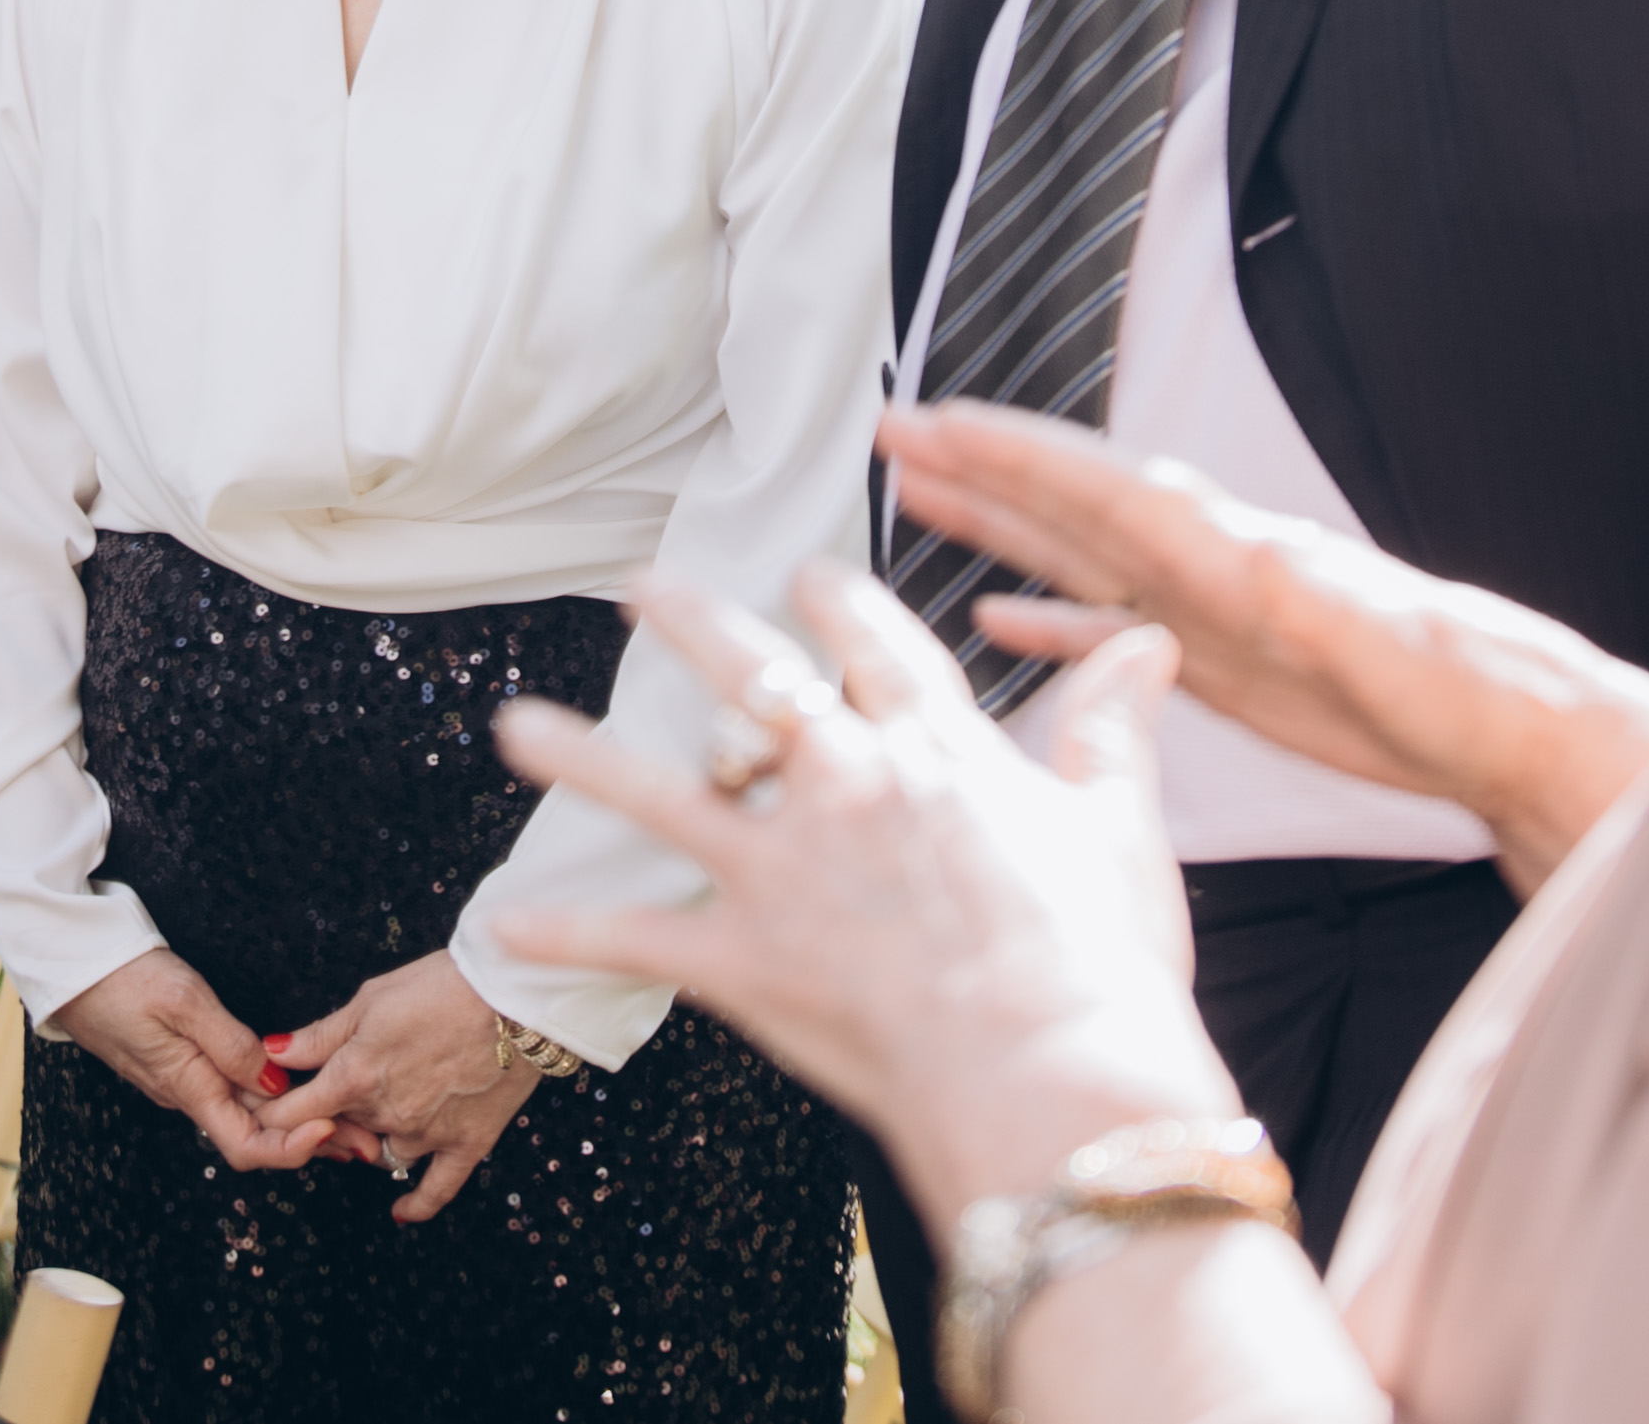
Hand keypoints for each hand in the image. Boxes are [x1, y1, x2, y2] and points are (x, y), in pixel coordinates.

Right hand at [50, 950, 333, 1177]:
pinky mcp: (186, 1062)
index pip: (246, 1146)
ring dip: (299, 1120)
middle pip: (257, 1135)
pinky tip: (303, 1087)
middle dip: (313, 1140)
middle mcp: (189, 1094)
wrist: (72, 962)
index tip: (330, 1128)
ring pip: (250, 1114)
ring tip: (352, 1116)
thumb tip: (275, 1082)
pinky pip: (236, 1091)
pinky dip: (275, 1096)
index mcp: (188, 1087)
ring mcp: (187, 1079)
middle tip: (368, 1138)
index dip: (291, 1148)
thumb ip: (230, 1044)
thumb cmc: (122, 977)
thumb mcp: (182, 1001)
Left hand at [263, 953, 544, 1223]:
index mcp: (353, 1077)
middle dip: (324, 1119)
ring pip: (379, 1153)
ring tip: (370, 1119)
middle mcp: (384, 1114)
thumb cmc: (441, 985)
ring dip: (369, 1141)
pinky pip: (436, 1188)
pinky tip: (401, 1210)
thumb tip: (272, 1055)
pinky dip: (417, 1204)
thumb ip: (320, 1035)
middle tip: (327, 1098)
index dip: (270, 1112)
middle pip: (336, 1132)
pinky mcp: (466, 1144)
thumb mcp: (371, 998)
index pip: (291, 1114)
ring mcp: (426, 1135)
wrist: (514, 996)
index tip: (262, 1108)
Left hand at [490, 560, 1234, 1224]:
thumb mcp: (1118, 827)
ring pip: (659, 789)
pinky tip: (503, 925)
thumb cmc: (1101, 963)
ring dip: (580, 756)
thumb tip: (1144, 640)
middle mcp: (847, 783)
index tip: (807, 573)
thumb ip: (1112, 726)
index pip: (875, 643)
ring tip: (512, 724)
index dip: (837, 601)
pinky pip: (635, 937)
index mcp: (938, 747)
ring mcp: (785, 866)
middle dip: (688, 621)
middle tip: (637, 584)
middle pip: (750, 677)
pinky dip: (565, 934)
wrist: (1053, 1075)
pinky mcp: (745, 955)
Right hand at [883, 403, 1648, 889]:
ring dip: (1005, 527)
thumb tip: (1252, 558)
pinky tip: (1004, 613)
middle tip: (895, 432)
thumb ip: (1309, 603)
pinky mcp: (1225, 664)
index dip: (1018, 459)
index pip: (1108, 490)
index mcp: (1239, 553)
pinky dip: (1055, 618)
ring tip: (925, 497)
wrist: (1520, 728)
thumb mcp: (1381, 645)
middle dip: (985, 470)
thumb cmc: (1460, 685)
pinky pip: (1116, 631)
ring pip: (1083, 557)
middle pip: (1076, 503)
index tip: (939, 425)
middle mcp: (1214, 565)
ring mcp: (1213, 612)